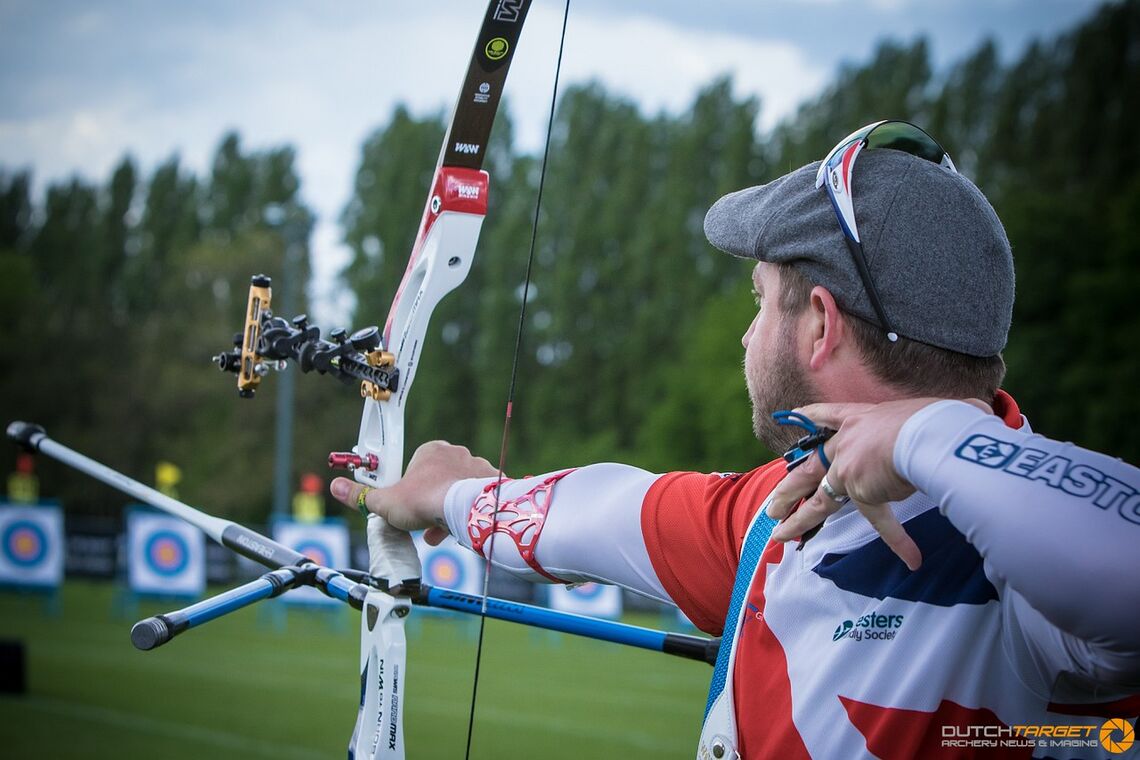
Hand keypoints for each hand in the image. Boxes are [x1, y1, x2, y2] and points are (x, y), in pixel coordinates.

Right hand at [330, 441, 497, 544]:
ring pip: (458, 490)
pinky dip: (469, 511)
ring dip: (448, 509)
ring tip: (440, 531)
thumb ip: (361, 496)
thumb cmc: (426, 500)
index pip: (415, 468)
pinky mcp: (493, 483)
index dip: (408, 490)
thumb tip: (337, 487)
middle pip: (438, 480)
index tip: (406, 506)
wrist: (466, 509)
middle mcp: (456, 454)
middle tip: (422, 522)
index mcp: (430, 450)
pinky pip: (478, 497)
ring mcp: (477, 467)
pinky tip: (463, 527)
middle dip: (429, 503)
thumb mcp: (385, 502)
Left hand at [766, 398, 991, 570]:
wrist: (929, 433)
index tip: (792, 415)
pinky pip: (881, 522)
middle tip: (770, 504)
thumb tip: (980, 413)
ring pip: (817, 498)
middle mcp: (848, 442)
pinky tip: (913, 558)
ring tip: (779, 534)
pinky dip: (901, 539)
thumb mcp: (940, 409)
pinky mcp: (863, 492)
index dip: (809, 415)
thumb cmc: (941, 417)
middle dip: (789, 487)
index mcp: (862, 417)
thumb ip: (953, 414)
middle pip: (808, 466)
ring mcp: (849, 468)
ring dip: (798, 519)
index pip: (828, 414)